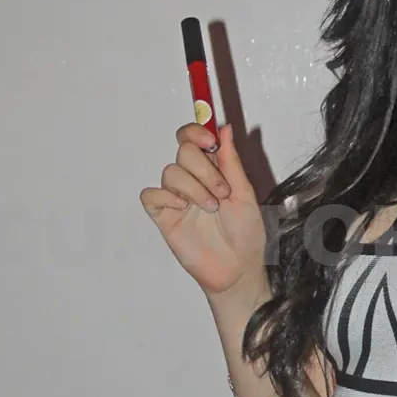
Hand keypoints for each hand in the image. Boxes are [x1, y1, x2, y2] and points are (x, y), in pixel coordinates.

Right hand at [140, 123, 266, 296]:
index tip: (209, 142)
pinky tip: (182, 208)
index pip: (193, 138)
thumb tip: (224, 128)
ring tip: (212, 208)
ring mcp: (176, 197)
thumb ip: (231, 161)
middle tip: (222, 192)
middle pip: (183, 151)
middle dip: (204, 169)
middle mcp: (193, 180)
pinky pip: (150, 195)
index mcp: (213, 170)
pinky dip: (165, 196)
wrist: (238, 268)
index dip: (196, 132)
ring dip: (193, 188)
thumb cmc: (246, 234)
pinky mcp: (164, 216)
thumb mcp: (244, 193)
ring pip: (170, 172)